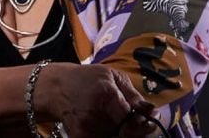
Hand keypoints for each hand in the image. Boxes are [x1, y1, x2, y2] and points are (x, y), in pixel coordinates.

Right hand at [37, 64, 157, 137]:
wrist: (56, 88)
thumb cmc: (86, 79)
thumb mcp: (112, 76)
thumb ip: (133, 95)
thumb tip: (151, 111)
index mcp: (106, 96)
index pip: (130, 120)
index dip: (144, 124)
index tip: (150, 121)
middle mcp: (94, 115)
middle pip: (126, 134)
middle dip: (136, 131)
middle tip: (139, 123)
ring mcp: (86, 130)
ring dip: (124, 133)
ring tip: (117, 119)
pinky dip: (109, 135)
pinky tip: (108, 127)